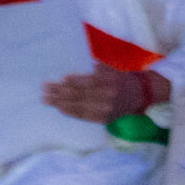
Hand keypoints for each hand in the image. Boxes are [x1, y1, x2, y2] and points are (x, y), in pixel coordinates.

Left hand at [44, 64, 163, 124]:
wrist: (140, 97)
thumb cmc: (123, 79)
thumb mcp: (115, 69)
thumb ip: (103, 68)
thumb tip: (90, 66)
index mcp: (110, 82)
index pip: (89, 83)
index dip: (74, 82)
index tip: (60, 80)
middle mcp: (107, 97)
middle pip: (80, 95)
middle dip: (60, 93)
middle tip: (45, 90)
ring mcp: (104, 109)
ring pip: (79, 107)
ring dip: (61, 104)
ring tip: (47, 100)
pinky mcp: (102, 119)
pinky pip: (83, 116)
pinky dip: (70, 112)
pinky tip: (60, 108)